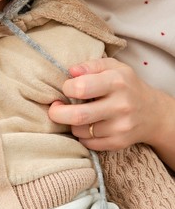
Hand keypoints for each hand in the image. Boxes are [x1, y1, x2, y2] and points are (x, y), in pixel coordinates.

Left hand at [48, 58, 174, 154]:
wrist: (153, 112)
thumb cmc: (126, 85)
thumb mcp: (113, 67)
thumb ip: (91, 65)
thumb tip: (71, 71)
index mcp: (117, 82)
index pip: (80, 88)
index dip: (66, 88)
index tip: (67, 88)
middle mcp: (121, 105)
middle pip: (78, 116)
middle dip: (57, 113)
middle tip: (55, 108)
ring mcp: (121, 127)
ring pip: (80, 131)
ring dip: (71, 124)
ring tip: (76, 115)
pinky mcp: (118, 142)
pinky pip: (88, 143)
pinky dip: (81, 135)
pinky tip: (87, 126)